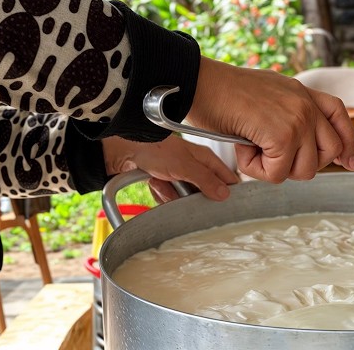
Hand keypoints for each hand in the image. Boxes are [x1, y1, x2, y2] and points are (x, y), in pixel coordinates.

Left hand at [103, 134, 238, 201]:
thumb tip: (225, 194)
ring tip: (162, 183)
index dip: (228, 191)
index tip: (226, 205)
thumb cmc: (154, 148)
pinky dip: (161, 194)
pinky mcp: (166, 181)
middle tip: (181, 191)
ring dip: (171, 195)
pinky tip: (154, 184)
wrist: (125, 149)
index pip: (226, 177)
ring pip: (185, 197)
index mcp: (204, 158)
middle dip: (191, 198)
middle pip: (204, 192)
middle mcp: (194, 166)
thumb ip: (206, 180)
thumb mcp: (184, 166)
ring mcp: (180, 174)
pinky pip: (169, 197)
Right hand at [184, 58, 353, 183]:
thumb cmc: (220, 92)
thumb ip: (285, 113)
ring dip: (274, 169)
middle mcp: (305, 104)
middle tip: (269, 154)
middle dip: (300, 165)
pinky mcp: (283, 136)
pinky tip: (241, 148)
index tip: (349, 162)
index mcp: (301, 92)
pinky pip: (278, 174)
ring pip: (305, 170)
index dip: (348, 143)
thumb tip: (294, 145)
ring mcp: (298, 120)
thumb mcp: (264, 95)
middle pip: (328, 153)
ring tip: (249, 147)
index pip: (339, 116)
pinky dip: (255, 170)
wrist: (200, 83)